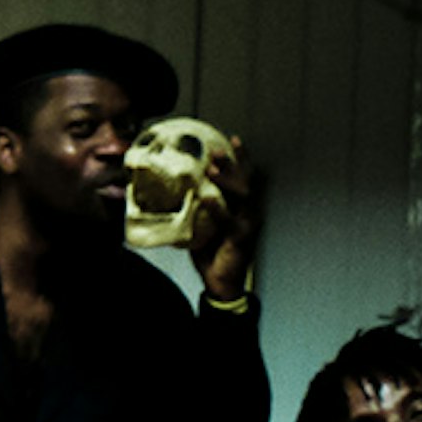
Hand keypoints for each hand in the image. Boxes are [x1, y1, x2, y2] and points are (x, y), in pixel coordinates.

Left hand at [189, 134, 260, 303]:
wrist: (220, 281)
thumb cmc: (212, 251)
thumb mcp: (201, 224)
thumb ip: (195, 207)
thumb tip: (174, 191)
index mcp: (240, 206)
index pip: (242, 177)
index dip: (239, 158)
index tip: (229, 140)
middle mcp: (248, 211)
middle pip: (245, 180)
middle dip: (232, 163)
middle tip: (217, 150)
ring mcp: (247, 223)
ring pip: (241, 196)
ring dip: (227, 181)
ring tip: (212, 170)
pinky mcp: (240, 237)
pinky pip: (229, 221)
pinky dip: (218, 209)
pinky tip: (207, 199)